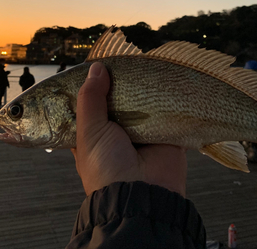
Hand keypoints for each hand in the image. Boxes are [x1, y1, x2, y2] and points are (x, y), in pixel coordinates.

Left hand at [71, 62, 186, 196]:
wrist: (143, 195)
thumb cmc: (107, 168)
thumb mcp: (89, 132)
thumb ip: (90, 99)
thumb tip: (97, 69)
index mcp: (94, 133)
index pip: (92, 104)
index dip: (93, 86)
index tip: (98, 64)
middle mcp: (117, 131)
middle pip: (119, 100)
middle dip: (121, 84)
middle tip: (124, 60)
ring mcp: (143, 131)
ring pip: (142, 103)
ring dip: (143, 89)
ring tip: (143, 64)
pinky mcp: (166, 132)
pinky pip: (167, 110)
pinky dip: (166, 98)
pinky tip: (163, 79)